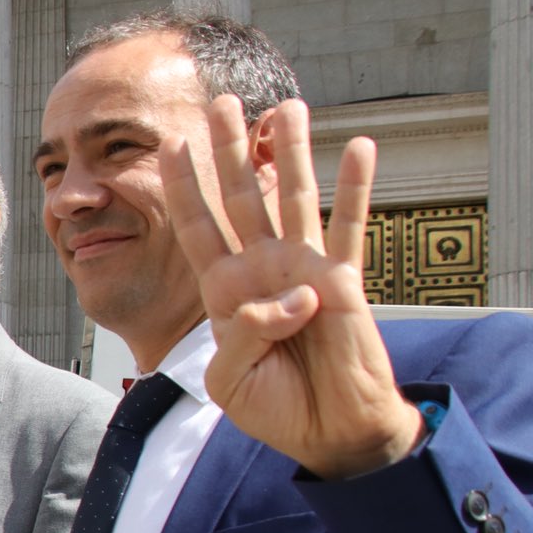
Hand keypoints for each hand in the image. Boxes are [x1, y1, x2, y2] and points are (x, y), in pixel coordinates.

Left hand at [167, 97, 422, 479]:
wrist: (329, 431)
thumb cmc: (276, 408)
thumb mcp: (231, 380)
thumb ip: (241, 336)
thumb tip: (287, 297)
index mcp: (226, 290)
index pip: (198, 228)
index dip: (184, 189)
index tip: (170, 147)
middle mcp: (262, 269)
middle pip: (241, 196)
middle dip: (229, 150)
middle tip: (219, 102)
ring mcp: (303, 269)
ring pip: (294, 197)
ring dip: (292, 151)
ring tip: (288, 106)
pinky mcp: (344, 280)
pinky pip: (351, 227)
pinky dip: (357, 188)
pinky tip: (362, 147)